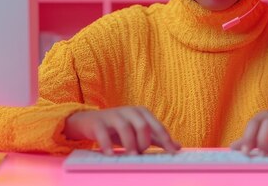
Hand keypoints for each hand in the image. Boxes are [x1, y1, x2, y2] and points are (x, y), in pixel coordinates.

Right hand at [63, 106, 180, 154]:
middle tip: (141, 154)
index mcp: (142, 113)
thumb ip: (157, 139)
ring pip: (124, 127)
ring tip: (130, 156)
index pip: (157, 126)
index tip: (172, 152)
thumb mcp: (138, 132)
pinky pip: (103, 132)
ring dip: (129, 143)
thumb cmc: (119, 128)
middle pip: (142, 125)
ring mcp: (113, 115)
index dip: (165, 139)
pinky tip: (110, 154)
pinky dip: (107, 144)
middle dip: (144, 141)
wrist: (90, 122)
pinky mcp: (98, 122)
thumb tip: (178, 147)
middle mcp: (129, 111)